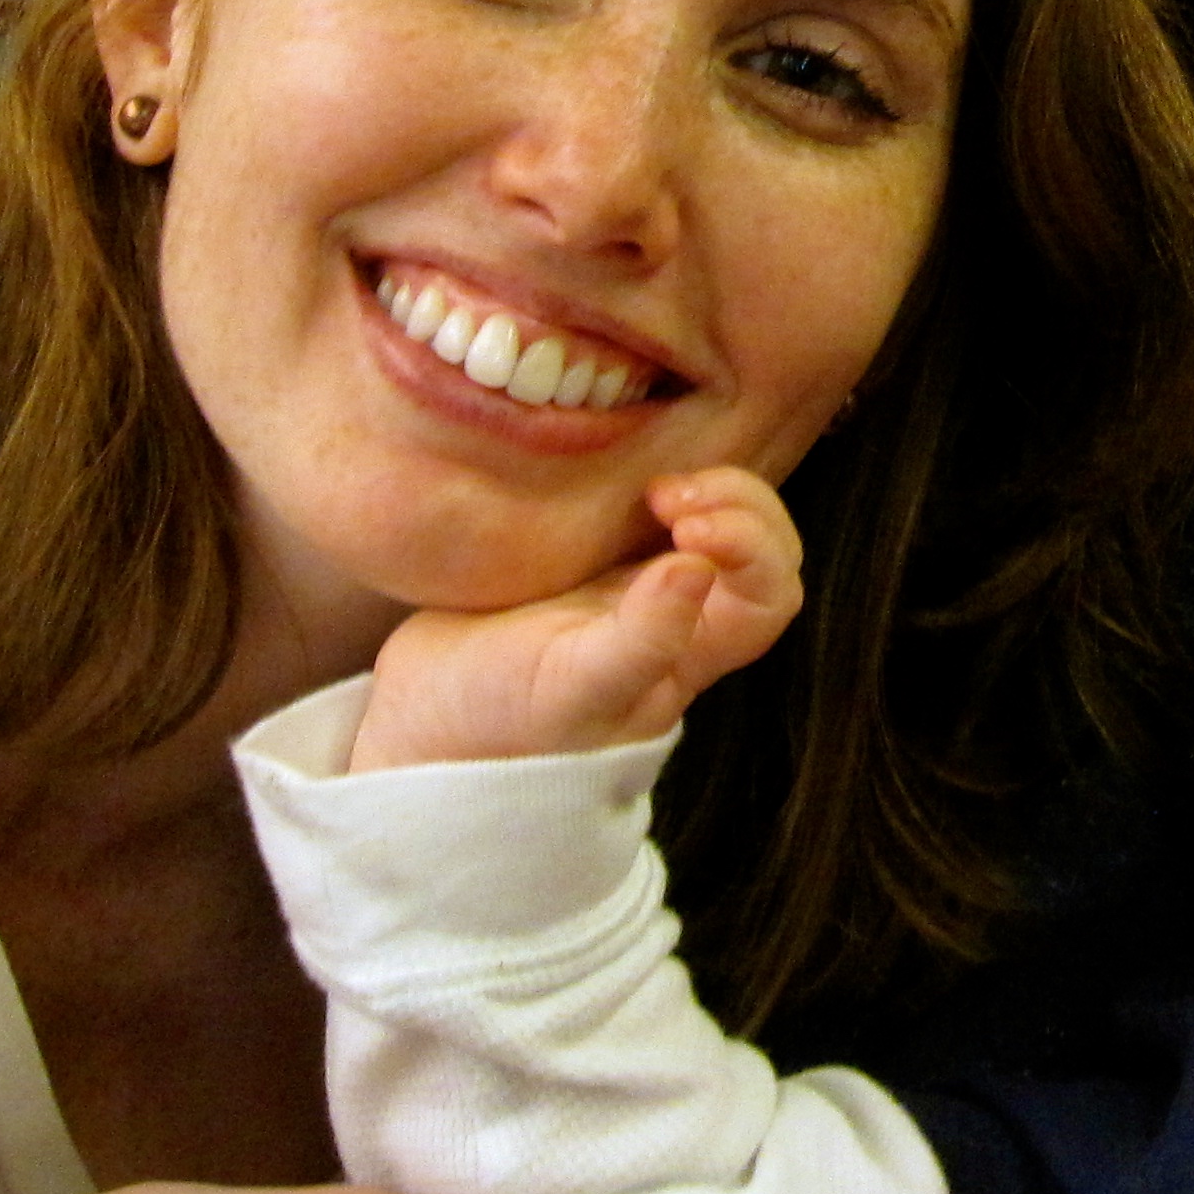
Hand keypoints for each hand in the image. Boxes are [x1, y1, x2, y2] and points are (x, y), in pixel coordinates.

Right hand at [355, 470, 804, 770]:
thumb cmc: (504, 723)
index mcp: (691, 654)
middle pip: (759, 545)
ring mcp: (634, 584)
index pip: (771, 592)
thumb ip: (643, 642)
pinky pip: (649, 504)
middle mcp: (678, 616)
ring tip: (650, 485)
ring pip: (715, 517)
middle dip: (736, 500)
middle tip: (667, 491)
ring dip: (703, 483)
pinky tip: (614, 467)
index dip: (755, 546)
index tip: (688, 526)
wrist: (422, 726)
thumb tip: (698, 568)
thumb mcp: (573, 690)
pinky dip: (649, 472)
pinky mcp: (589, 557)